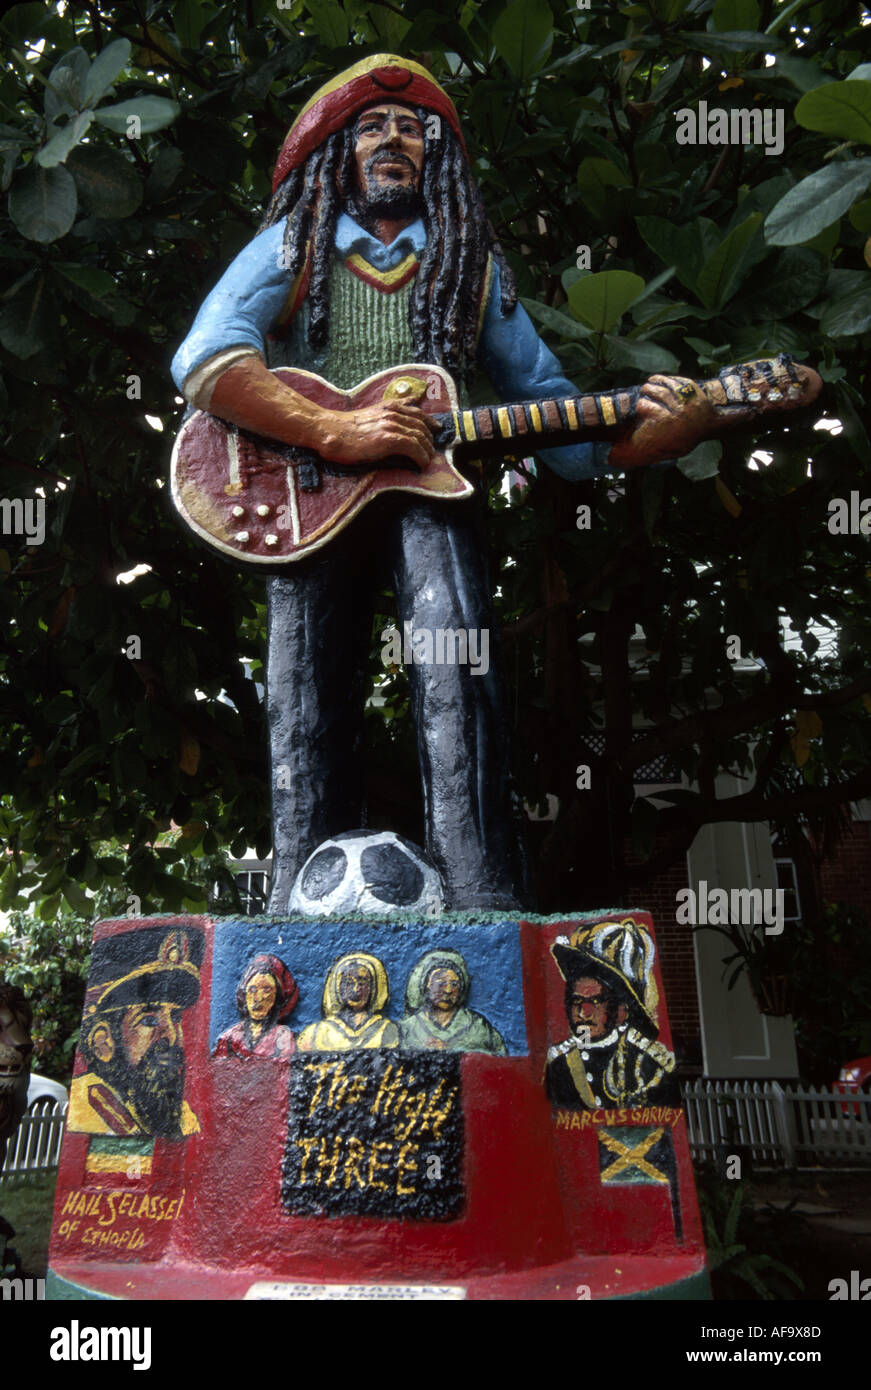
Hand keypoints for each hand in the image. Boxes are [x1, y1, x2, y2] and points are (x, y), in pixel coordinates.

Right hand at [316, 401, 437, 469]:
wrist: (329, 431)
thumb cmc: (343, 428)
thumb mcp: (368, 415)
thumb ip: (384, 415)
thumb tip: (395, 420)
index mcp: (388, 406)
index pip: (417, 411)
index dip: (429, 422)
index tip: (436, 430)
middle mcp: (393, 413)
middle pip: (422, 425)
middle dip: (429, 440)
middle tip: (431, 452)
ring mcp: (391, 425)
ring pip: (421, 437)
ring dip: (427, 451)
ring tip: (426, 461)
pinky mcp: (388, 439)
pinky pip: (414, 448)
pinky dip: (421, 458)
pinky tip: (421, 465)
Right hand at [608, 375, 717, 468]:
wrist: (710, 423)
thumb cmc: (685, 438)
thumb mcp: (667, 449)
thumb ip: (643, 451)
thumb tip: (614, 458)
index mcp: (671, 423)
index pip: (653, 410)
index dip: (642, 406)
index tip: (637, 406)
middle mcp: (679, 409)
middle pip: (659, 393)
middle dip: (648, 391)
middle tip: (642, 392)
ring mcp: (686, 398)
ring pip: (666, 385)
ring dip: (654, 383)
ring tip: (648, 385)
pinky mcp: (691, 388)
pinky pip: (675, 380)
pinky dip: (664, 378)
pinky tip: (657, 379)